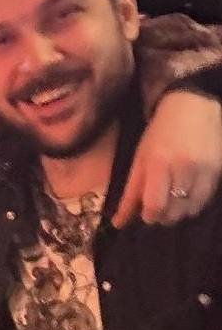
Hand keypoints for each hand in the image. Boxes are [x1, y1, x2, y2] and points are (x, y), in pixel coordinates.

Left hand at [113, 91, 221, 226]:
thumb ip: (130, 193)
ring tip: (170, 201)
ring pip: (191, 210)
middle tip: (156, 207)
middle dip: (162, 217)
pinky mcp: (218, 172)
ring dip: (178, 213)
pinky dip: (192, 205)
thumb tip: (118, 223)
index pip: (155, 205)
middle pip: (174, 212)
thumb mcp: (139, 160)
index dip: (149, 216)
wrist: (193, 107)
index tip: (145, 213)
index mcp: (159, 163)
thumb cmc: (159, 134)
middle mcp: (184, 168)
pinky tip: (185, 195)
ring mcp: (204, 170)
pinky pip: (204, 201)